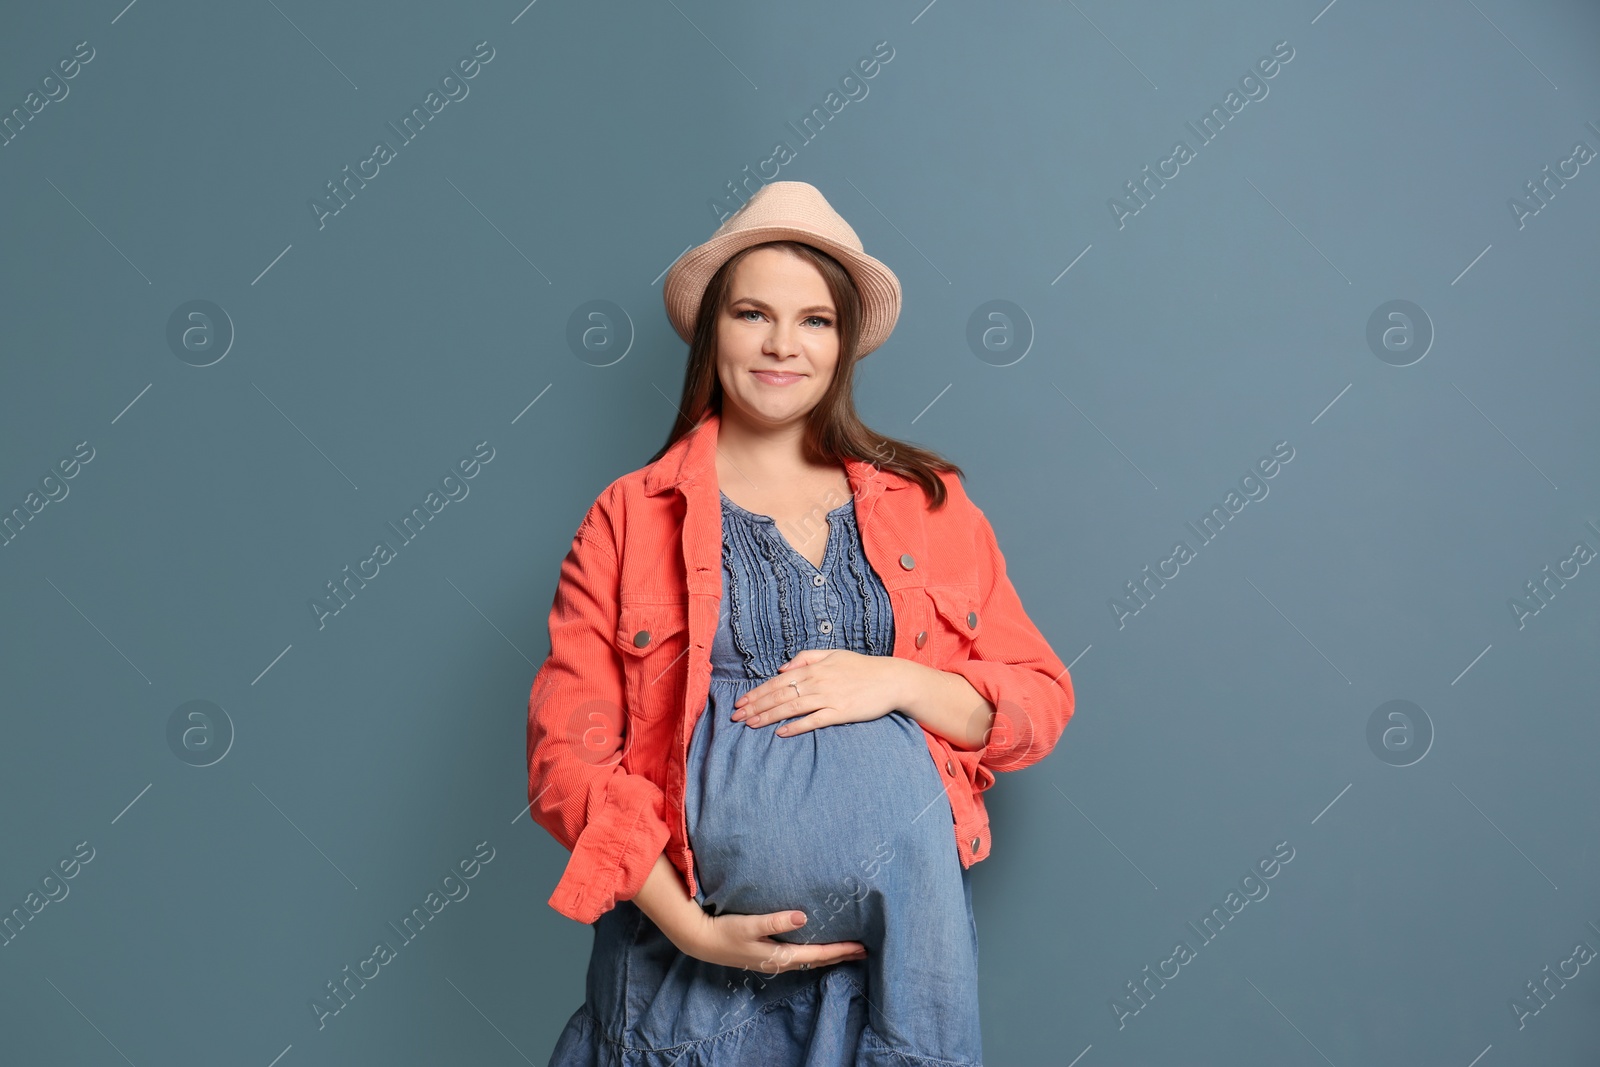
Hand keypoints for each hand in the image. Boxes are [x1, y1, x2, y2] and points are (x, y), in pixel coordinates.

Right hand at [673, 906, 867, 973]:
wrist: (702, 941)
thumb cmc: (725, 931)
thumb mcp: (750, 924)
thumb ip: (776, 921)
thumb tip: (803, 917)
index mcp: (780, 956)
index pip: (818, 954)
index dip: (840, 950)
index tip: (860, 947)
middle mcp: (780, 962)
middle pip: (817, 960)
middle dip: (840, 956)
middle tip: (863, 952)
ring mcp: (773, 961)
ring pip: (809, 960)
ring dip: (829, 956)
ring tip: (846, 951)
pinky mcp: (767, 956)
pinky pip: (799, 957)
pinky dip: (814, 954)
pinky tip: (816, 948)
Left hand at [732, 649, 910, 736]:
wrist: (891, 679)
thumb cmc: (861, 667)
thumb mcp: (833, 654)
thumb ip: (806, 658)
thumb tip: (782, 668)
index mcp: (813, 668)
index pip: (777, 682)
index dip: (757, 693)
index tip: (740, 702)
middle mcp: (817, 682)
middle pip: (779, 695)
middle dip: (755, 706)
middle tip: (736, 717)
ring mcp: (828, 697)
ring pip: (791, 707)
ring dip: (768, 717)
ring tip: (751, 725)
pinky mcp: (840, 712)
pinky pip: (813, 720)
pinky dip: (796, 726)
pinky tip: (780, 732)